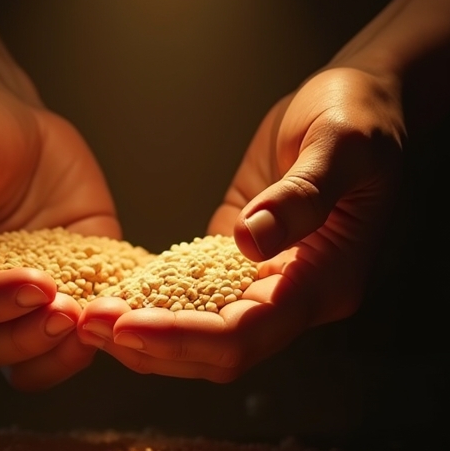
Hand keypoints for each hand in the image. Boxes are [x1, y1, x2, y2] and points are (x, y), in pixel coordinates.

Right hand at [0, 81, 119, 389]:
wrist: (11, 115)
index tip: (34, 282)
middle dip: (28, 335)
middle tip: (67, 305)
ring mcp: (17, 302)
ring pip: (27, 362)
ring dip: (59, 352)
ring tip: (93, 319)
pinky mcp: (67, 291)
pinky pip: (75, 339)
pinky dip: (96, 338)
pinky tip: (119, 313)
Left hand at [79, 67, 402, 380]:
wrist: (362, 98)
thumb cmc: (360, 114)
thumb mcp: (341, 143)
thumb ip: (301, 195)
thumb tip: (250, 241)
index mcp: (326, 281)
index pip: (247, 333)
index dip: (184, 338)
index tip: (127, 326)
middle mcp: (297, 296)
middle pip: (218, 352)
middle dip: (153, 346)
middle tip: (87, 325)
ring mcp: (269, 282)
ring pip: (202, 337)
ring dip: (146, 335)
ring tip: (86, 318)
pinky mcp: (241, 261)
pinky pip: (194, 300)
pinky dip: (154, 306)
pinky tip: (111, 296)